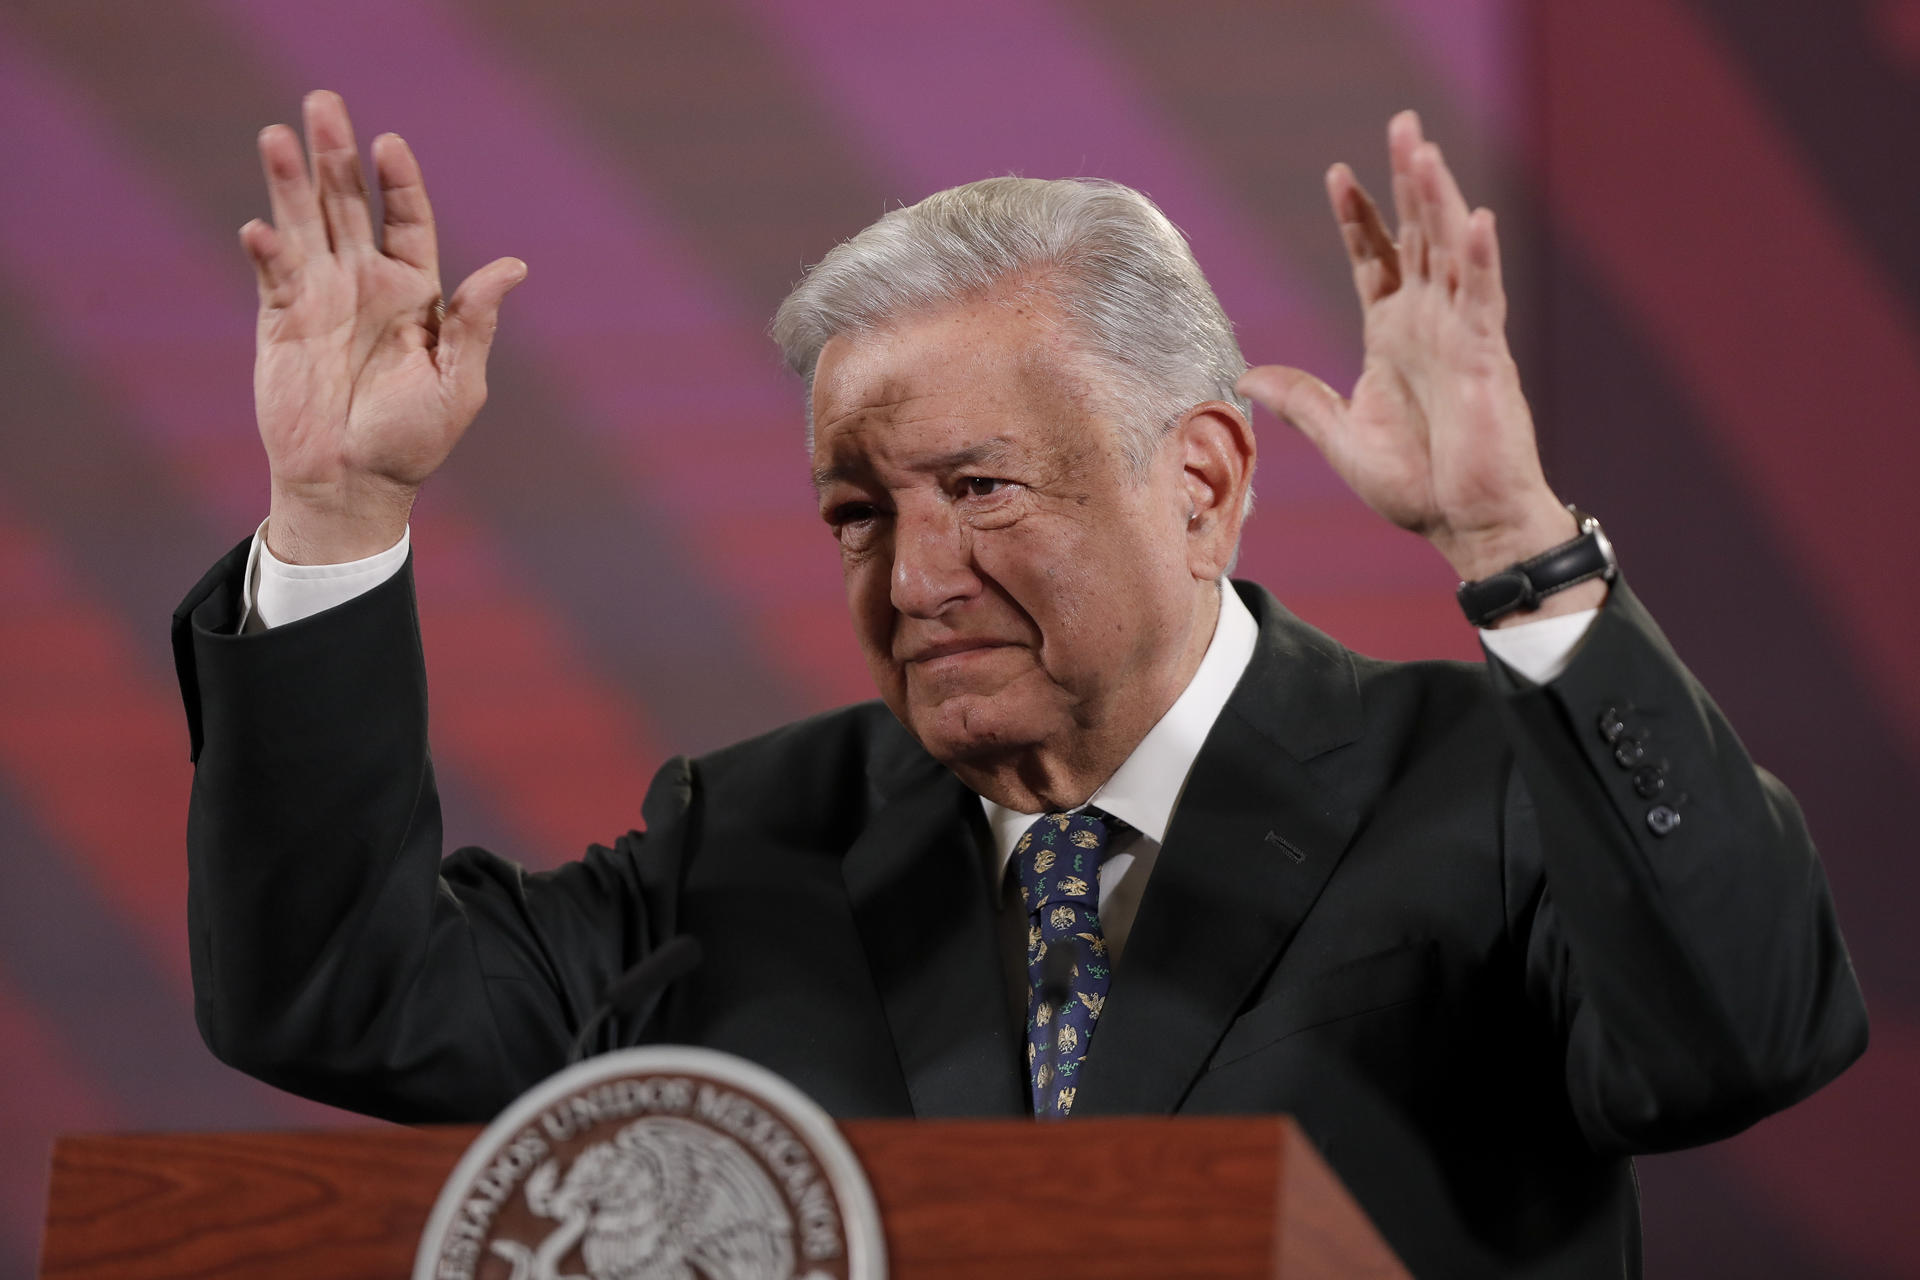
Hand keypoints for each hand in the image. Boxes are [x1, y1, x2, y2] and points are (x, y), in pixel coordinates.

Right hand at [240, 91, 525, 562]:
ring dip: (290, 181)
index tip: (389, 145)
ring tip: (278, 135)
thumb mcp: (459, 382)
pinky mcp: (280, 321)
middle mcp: (364, 283)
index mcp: (415, 292)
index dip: (398, 181)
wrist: (355, 483)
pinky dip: (267, 251)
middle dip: (336, 154)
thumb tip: (514, 266)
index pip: (406, 219)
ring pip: (303, 223)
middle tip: (323, 101)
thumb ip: (475, 322)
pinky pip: (273, 275)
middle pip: (347, 203)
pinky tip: (261, 229)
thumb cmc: (414, 439)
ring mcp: (319, 297)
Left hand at [1237, 111, 1601, 614]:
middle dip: (1407, 180)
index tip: (1337, 172)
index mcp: (1394, 336)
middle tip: (1402, 123)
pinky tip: (1474, 218)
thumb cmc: (1418, 486)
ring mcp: (1461, 335)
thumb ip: (1301, 401)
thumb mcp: (1341, 438)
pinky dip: (1480, 258)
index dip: (1359, 216)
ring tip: (1424, 149)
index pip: (1376, 258)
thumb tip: (1246, 377)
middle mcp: (1430, 324)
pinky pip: (1483, 299)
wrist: (1466, 524)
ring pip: (1451, 251)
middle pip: (1418, 235)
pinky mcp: (1485, 359)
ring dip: (1439, 199)